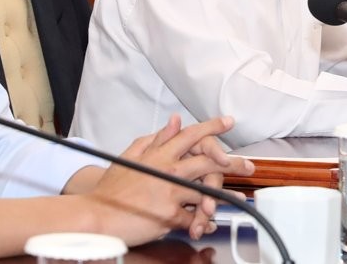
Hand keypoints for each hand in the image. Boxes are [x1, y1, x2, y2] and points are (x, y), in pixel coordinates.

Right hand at [85, 115, 253, 245]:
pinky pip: (194, 218)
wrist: (97, 214)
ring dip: (221, 198)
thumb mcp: (132, 156)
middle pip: (208, 162)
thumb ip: (155, 140)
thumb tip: (174, 121)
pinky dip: (203, 222)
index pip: (191, 135)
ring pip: (206, 192)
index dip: (212, 127)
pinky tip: (208, 224)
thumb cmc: (112, 188)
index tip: (228, 122)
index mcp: (159, 154)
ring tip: (236, 200)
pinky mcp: (169, 215)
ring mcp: (170, 193)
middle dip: (233, 162)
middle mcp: (168, 171)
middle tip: (249, 165)